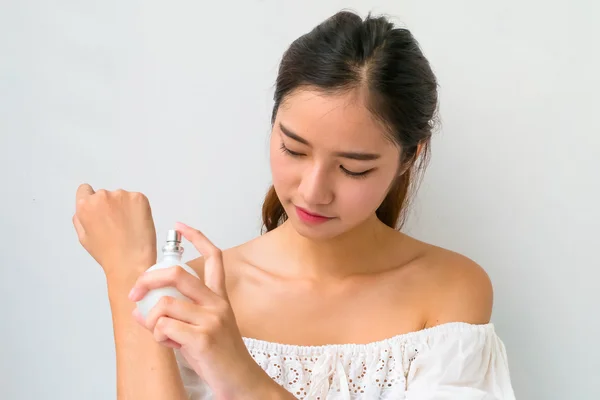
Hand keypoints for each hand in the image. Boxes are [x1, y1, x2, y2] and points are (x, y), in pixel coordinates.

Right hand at [73, 184, 156, 278]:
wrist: (131, 261)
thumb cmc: (109, 253)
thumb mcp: (84, 237)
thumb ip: (81, 218)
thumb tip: (85, 210)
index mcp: (85, 205)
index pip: (85, 190)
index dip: (91, 200)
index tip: (99, 207)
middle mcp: (102, 196)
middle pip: (105, 195)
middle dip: (110, 207)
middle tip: (117, 225)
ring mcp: (122, 195)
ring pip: (122, 197)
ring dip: (125, 207)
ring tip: (128, 227)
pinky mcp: (139, 198)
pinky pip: (137, 199)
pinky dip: (138, 208)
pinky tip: (137, 223)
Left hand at [128, 222, 276, 398]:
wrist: (241, 382)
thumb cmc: (220, 357)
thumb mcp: (201, 329)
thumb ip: (177, 315)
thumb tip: (142, 310)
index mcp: (219, 298)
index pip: (214, 257)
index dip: (197, 237)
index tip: (180, 226)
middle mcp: (217, 304)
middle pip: (177, 273)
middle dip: (148, 279)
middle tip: (135, 292)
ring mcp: (211, 320)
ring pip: (164, 304)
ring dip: (152, 321)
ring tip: (162, 335)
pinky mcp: (202, 338)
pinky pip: (164, 327)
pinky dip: (158, 337)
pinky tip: (171, 345)